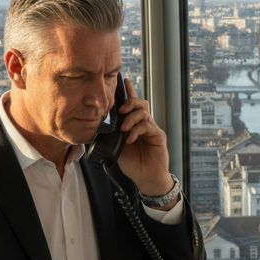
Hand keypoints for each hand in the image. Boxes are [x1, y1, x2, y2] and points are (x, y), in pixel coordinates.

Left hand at [114, 79, 173, 196]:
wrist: (146, 179)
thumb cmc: (133, 164)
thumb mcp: (117, 148)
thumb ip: (112, 136)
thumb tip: (100, 126)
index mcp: (134, 125)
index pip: (132, 105)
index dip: (129, 92)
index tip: (124, 80)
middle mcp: (144, 124)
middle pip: (140, 103)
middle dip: (130, 102)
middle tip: (122, 109)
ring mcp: (152, 129)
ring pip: (144, 112)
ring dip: (132, 118)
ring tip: (123, 128)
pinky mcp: (158, 136)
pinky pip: (148, 126)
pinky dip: (137, 130)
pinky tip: (130, 138)